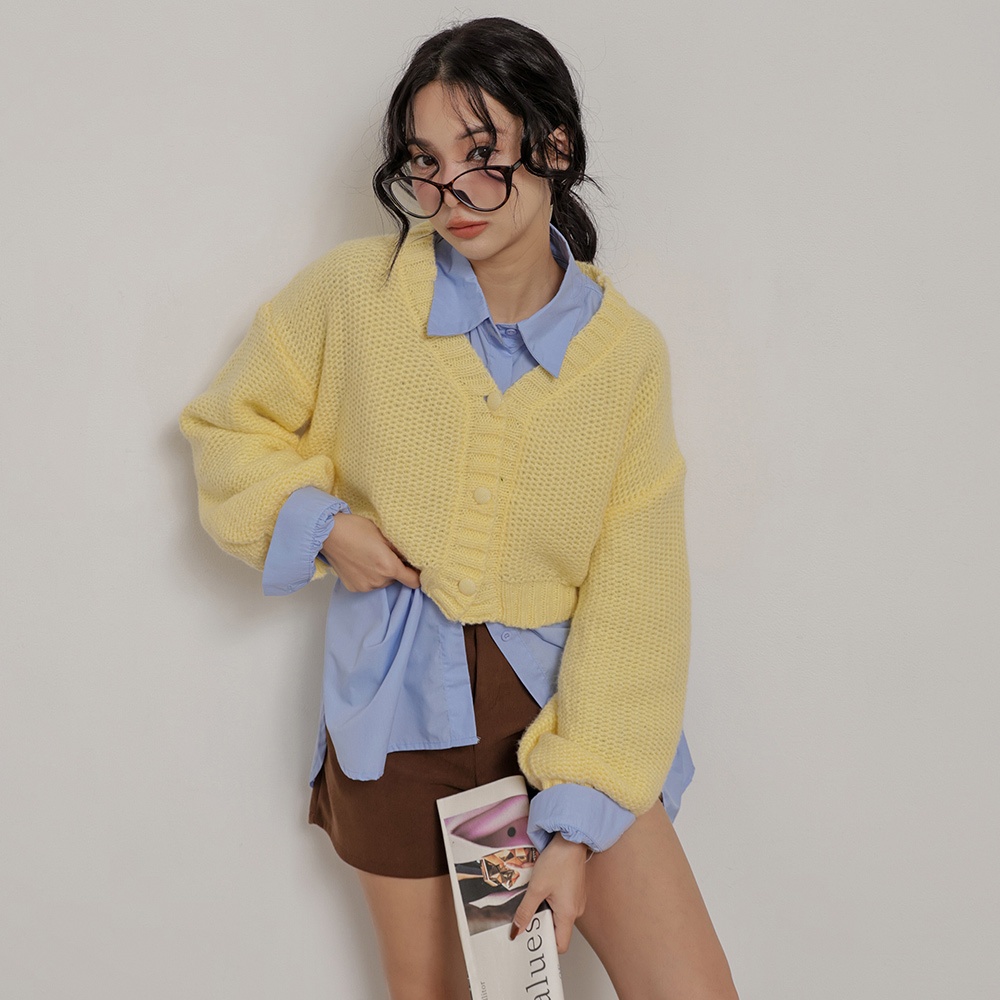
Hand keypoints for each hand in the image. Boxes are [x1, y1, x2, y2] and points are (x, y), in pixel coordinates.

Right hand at [320, 513, 420, 590]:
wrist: (328, 533)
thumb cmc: (355, 529)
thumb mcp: (383, 534)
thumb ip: (399, 550)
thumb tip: (410, 558)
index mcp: (389, 567)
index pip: (413, 581)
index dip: (417, 575)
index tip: (414, 569)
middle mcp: (378, 581)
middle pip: (395, 579)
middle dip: (393, 568)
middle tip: (383, 553)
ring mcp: (365, 586)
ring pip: (381, 582)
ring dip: (380, 573)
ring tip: (369, 557)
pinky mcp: (354, 588)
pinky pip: (368, 584)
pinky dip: (367, 576)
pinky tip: (359, 563)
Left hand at [510, 834, 587, 953]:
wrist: (571, 839)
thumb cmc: (559, 860)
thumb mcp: (536, 887)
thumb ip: (525, 911)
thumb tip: (517, 930)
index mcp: (568, 914)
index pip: (559, 945)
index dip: (545, 944)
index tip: (530, 938)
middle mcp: (576, 910)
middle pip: (557, 930)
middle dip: (540, 923)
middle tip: (526, 913)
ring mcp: (576, 900)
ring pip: (558, 915)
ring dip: (545, 910)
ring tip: (534, 895)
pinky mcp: (575, 891)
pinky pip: (562, 904)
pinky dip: (551, 900)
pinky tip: (543, 887)